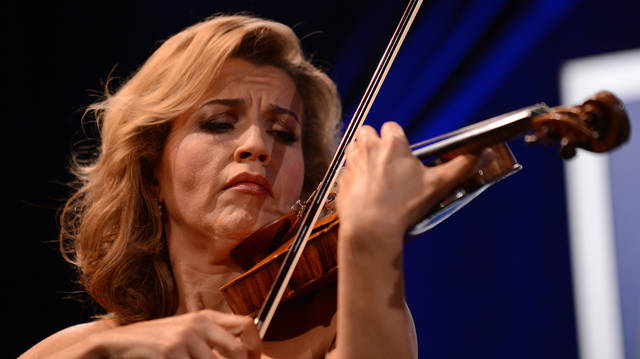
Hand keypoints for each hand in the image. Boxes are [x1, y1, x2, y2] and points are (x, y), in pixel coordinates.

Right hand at [92, 310, 261, 358]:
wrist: (119, 343)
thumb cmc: (157, 342)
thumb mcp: (188, 334)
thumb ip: (213, 341)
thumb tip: (245, 356)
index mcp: (206, 317)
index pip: (247, 325)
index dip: (255, 347)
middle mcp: (199, 324)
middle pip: (238, 351)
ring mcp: (185, 338)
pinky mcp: (171, 352)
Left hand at [336, 122, 483, 239]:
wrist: (371, 229)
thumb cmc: (404, 207)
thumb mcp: (438, 185)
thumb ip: (461, 167)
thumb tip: (486, 154)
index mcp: (392, 144)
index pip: (392, 127)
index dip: (397, 141)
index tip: (403, 155)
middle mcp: (368, 147)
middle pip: (368, 132)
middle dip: (375, 143)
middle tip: (387, 164)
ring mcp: (352, 163)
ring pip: (354, 148)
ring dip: (362, 157)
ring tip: (375, 176)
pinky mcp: (341, 180)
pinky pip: (345, 172)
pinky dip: (353, 178)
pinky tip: (364, 193)